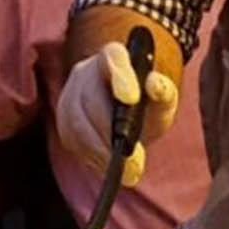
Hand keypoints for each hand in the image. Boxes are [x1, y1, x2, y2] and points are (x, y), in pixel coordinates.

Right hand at [53, 41, 178, 186]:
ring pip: (77, 123)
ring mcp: (70, 95)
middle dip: (110, 132)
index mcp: (114, 57)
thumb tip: (155, 84)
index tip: (131, 99)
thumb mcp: (163, 100)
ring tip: (127, 171)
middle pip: (89, 98)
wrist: (127, 116)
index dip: (120, 76)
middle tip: (135, 161)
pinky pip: (71, 139)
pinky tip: (110, 166)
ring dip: (101, 151)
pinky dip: (92, 156)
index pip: (112, 58)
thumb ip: (164, 93)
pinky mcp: (64, 120)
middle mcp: (86, 72)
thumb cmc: (146, 104)